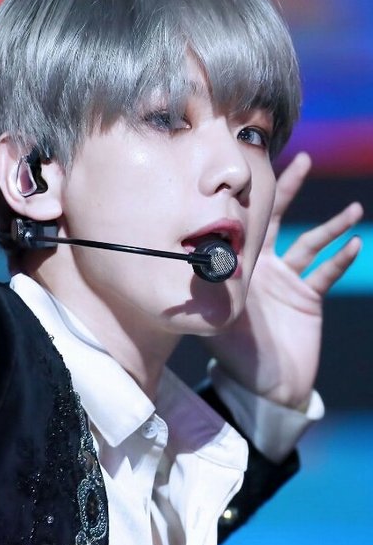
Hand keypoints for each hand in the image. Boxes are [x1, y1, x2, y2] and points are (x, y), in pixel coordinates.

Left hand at [204, 152, 362, 407]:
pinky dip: (339, 259)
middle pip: (279, 219)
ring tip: (352, 210)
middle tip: (300, 159)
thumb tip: (192, 263)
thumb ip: (209, 291)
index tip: (254, 166)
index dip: (251, 196)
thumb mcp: (217, 317)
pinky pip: (326, 272)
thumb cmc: (234, 354)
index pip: (246, 222)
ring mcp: (289, 280)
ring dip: (332, 226)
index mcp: (239, 266)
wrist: (263, 385)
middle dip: (289, 189)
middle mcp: (264, 266)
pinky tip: (352, 243)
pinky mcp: (308, 296)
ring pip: (312, 242)